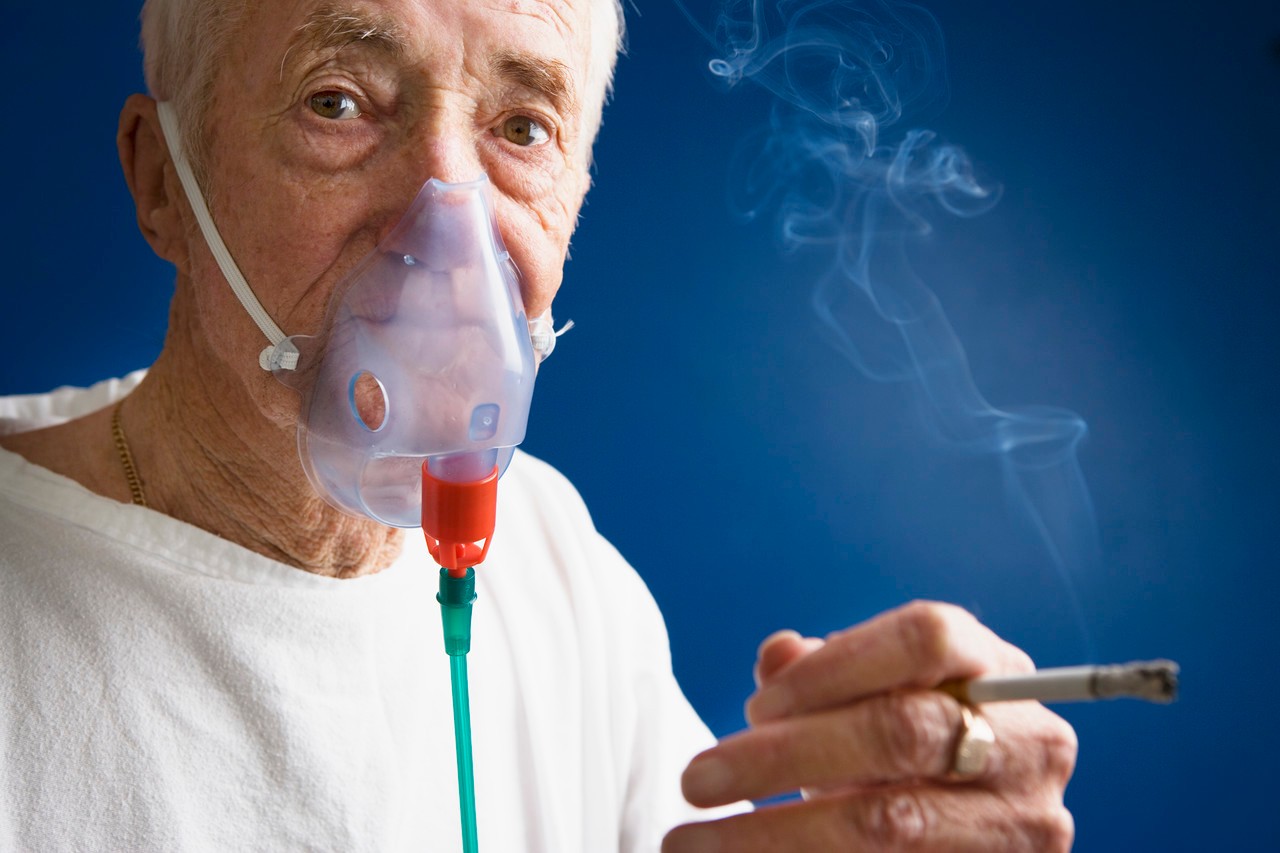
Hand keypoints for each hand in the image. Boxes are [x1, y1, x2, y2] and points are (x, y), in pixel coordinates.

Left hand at [663, 601, 1076, 851]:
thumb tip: (777, 656)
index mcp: (996, 668)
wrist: (963, 836)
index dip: (834, 666)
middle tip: (696, 779)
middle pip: (901, 730)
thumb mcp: (868, 702)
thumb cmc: (905, 755)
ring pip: (889, 821)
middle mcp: (1028, 743)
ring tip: (691, 843)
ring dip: (775, 834)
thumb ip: (822, 673)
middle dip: (785, 755)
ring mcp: (1022, 824)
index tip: (755, 706)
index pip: (925, 638)